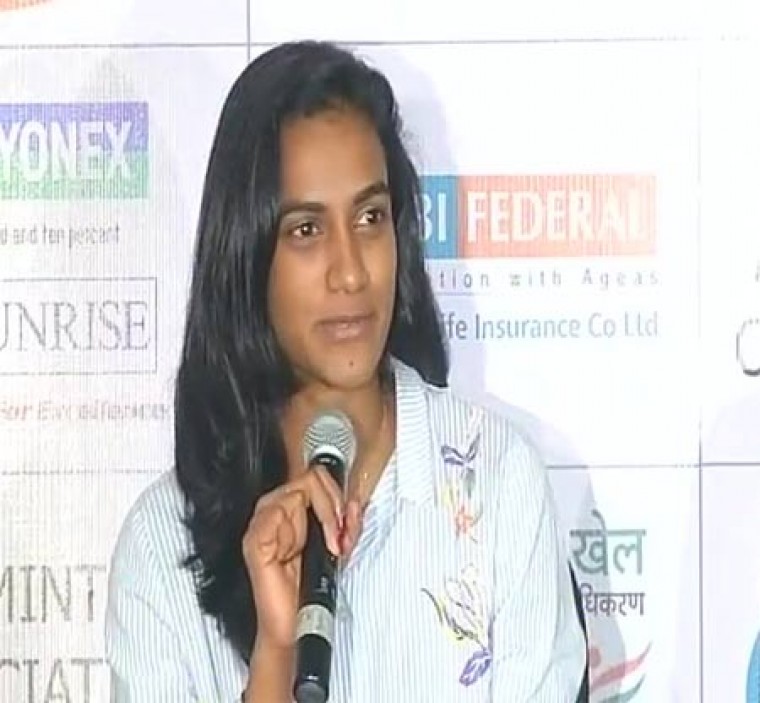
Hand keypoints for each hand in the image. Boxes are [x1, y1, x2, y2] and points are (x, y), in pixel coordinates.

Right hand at [242, 467, 363, 649]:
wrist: (297, 624)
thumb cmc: (313, 587)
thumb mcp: (338, 544)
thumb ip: (346, 520)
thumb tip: (353, 503)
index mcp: (293, 509)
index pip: (317, 476)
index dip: (338, 495)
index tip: (349, 520)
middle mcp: (276, 510)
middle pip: (311, 478)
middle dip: (335, 504)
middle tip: (342, 533)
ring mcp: (263, 523)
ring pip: (299, 489)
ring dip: (325, 516)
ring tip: (331, 543)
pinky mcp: (255, 540)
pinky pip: (276, 510)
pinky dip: (299, 526)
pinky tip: (307, 548)